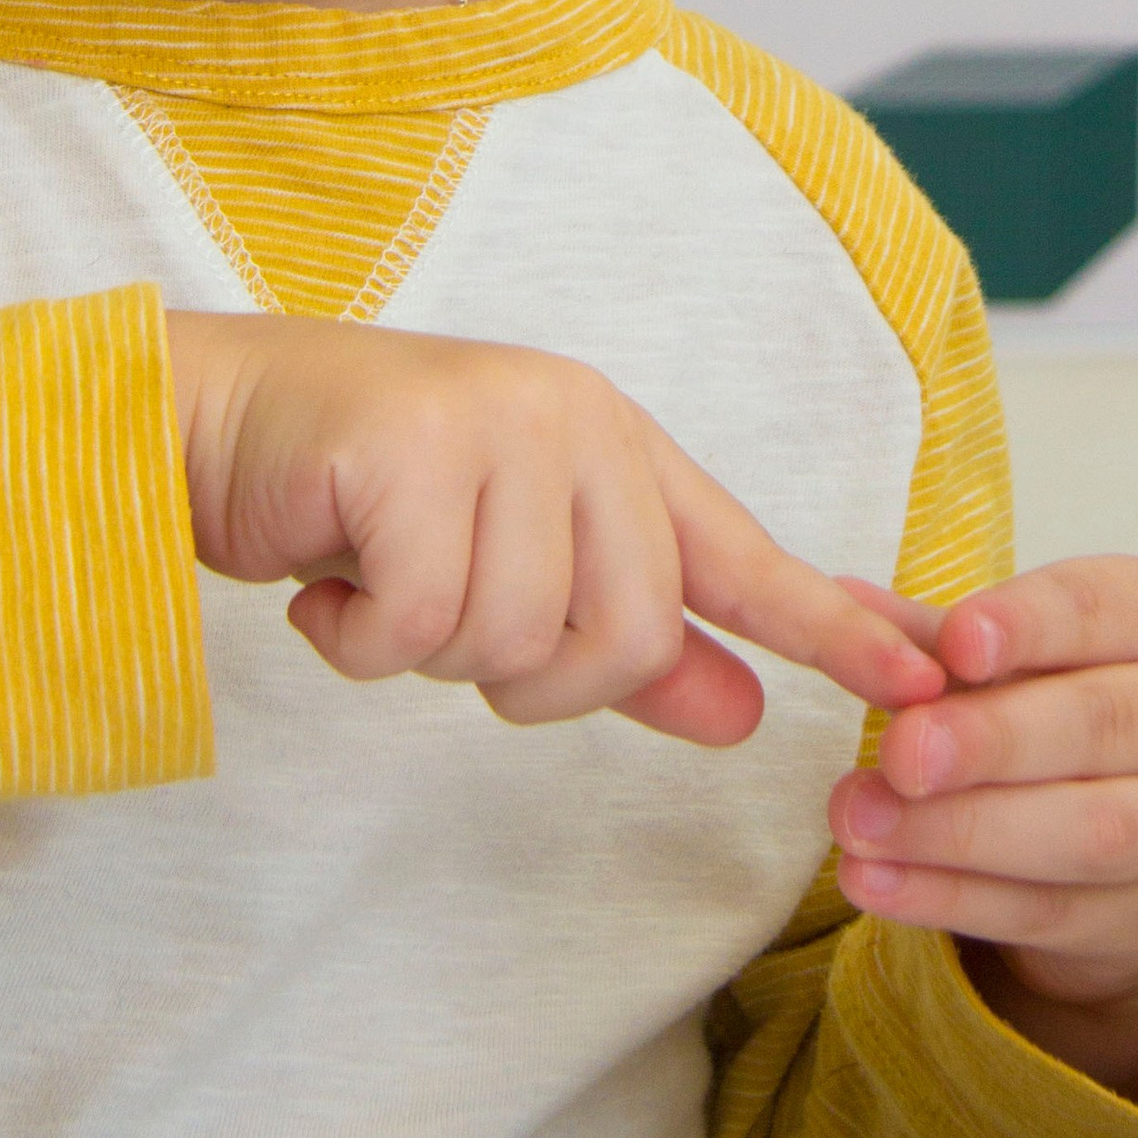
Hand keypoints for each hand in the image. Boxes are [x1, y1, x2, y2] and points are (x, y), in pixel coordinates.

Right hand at [168, 312, 947, 746]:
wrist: (212, 424)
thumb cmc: (363, 501)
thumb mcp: (507, 573)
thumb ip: (626, 647)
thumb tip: (740, 714)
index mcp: (613, 447)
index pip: (742, 553)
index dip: (833, 622)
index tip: (925, 670)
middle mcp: (574, 422)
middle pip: (623, 638)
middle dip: (528, 674)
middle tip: (440, 619)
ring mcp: (495, 426)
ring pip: (516, 643)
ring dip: (427, 651)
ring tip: (376, 576)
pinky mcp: (408, 450)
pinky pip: (419, 627)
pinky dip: (358, 637)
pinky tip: (326, 581)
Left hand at [825, 560, 1137, 1104]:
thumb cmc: (1064, 706)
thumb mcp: (1015, 656)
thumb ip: (934, 635)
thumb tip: (840, 601)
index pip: (1104, 608)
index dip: (1030, 625)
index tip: (957, 645)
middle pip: (1102, 724)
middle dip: (992, 741)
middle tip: (899, 753)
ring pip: (1087, 831)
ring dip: (961, 831)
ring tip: (860, 822)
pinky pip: (1051, 910)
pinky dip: (954, 900)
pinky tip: (877, 883)